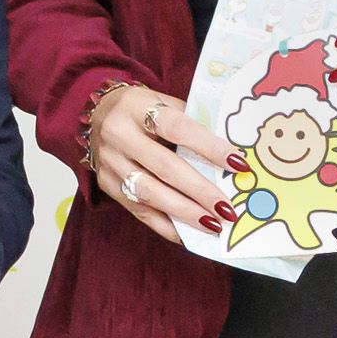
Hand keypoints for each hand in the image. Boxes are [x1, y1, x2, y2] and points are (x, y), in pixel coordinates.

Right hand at [88, 80, 230, 237]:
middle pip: (164, 166)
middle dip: (200, 190)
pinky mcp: (106, 183)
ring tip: (212, 224)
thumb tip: (230, 158)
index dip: (209, 148)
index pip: (178, 129)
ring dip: (184, 212)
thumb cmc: (143, 109)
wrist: (97, 114)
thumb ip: (193, 124)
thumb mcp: (164, 103)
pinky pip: (137, 209)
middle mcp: (118, 134)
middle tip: (227, 208)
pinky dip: (165, 225)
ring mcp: (110, 161)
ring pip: (149, 192)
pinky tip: (187, 234)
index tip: (239, 164)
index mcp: (136, 107)